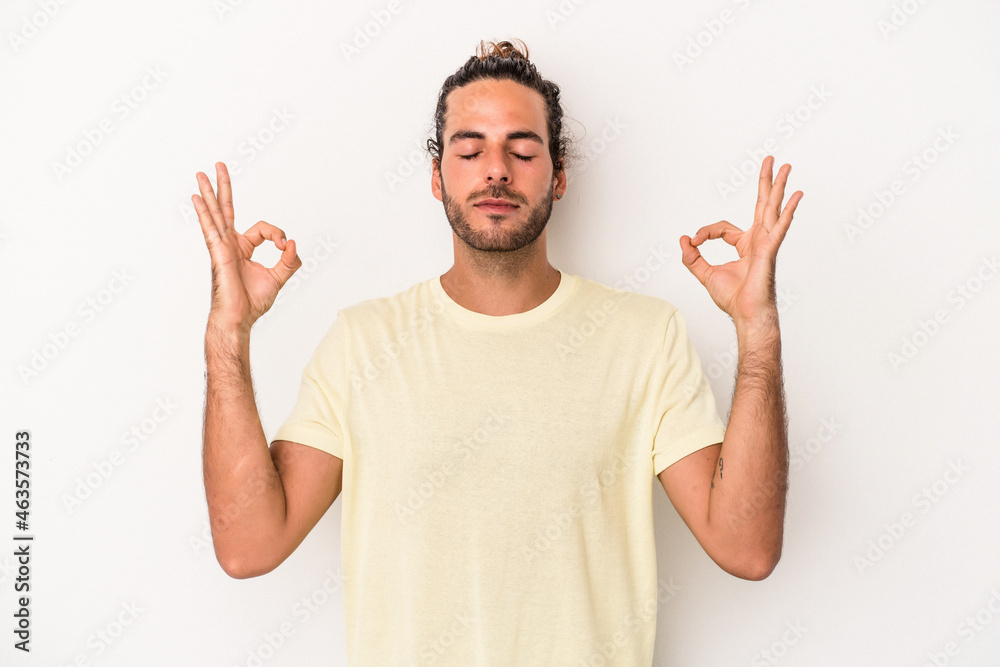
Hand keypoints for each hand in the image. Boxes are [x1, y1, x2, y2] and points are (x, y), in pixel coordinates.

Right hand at [192, 162, 301, 331]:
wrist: (239, 318)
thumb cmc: (252, 302)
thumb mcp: (279, 278)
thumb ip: (289, 261)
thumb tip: (294, 244)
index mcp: (243, 247)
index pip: (263, 229)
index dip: (278, 235)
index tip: (285, 247)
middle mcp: (230, 243)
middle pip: (226, 209)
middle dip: (223, 187)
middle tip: (219, 165)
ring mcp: (221, 247)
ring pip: (215, 214)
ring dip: (209, 192)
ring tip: (202, 173)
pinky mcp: (218, 253)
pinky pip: (211, 229)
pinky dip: (204, 213)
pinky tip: (197, 198)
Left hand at [680, 156, 801, 325]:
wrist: (746, 314)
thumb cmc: (733, 298)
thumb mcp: (704, 274)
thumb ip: (692, 257)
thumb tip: (683, 240)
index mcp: (745, 244)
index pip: (723, 227)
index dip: (705, 232)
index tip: (694, 241)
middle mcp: (758, 240)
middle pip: (762, 204)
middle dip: (766, 182)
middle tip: (770, 160)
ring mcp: (766, 243)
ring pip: (772, 209)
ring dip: (779, 187)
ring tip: (786, 166)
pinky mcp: (769, 250)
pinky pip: (779, 227)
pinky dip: (788, 211)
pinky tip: (797, 196)